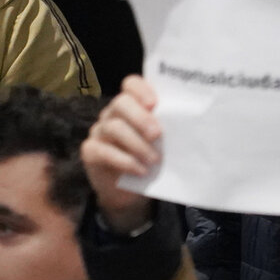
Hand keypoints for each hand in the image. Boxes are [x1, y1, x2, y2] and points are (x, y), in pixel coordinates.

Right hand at [80, 74, 160, 233]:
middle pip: (120, 103)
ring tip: (154, 159)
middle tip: (157, 134)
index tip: (155, 104)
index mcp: (131, 106)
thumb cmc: (150, 162)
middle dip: (140, 117)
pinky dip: (124, 161)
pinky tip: (141, 170)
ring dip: (136, 143)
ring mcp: (99, 132)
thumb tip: (189, 126)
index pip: (131, 85)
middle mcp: (112, 114)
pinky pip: (103, 151)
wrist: (130, 194)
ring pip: (113, 127)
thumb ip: (168, 131)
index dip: (141, 90)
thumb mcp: (162, 145)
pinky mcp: (90, 151)